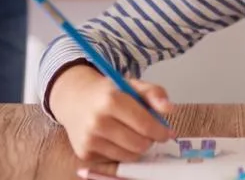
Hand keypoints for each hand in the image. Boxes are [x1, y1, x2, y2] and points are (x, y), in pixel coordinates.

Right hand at [49, 65, 175, 162]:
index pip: (145, 124)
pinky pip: (115, 160)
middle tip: (149, 132)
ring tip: (132, 133)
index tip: (167, 132)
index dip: (161, 131)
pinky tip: (116, 138)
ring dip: (137, 147)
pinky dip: (122, 151)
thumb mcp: (131, 85)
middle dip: (150, 140)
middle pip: (139, 144)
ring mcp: (89, 139)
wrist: (74, 99)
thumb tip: (170, 109)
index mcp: (111, 99)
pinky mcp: (85, 153)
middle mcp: (97, 121)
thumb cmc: (108, 92)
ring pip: (129, 156)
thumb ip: (154, 93)